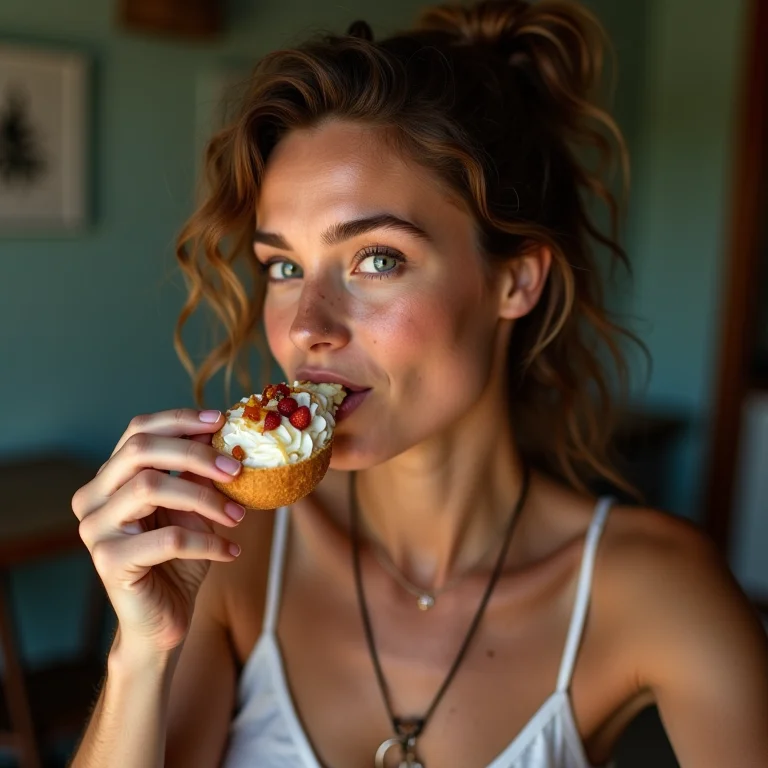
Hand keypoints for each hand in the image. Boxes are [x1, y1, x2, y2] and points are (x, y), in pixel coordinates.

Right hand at [72, 408, 244, 654]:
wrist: (163, 621)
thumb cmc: (178, 561)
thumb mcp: (194, 508)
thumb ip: (198, 474)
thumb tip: (221, 433)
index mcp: (109, 478)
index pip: (138, 430)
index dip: (180, 420)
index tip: (221, 422)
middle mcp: (93, 498)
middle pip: (140, 451)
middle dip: (196, 454)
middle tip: (237, 468)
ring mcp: (95, 529)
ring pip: (151, 487)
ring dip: (206, 499)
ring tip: (238, 516)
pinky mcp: (109, 562)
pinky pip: (168, 538)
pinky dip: (208, 541)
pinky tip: (230, 551)